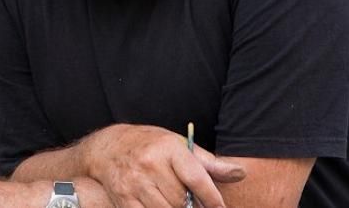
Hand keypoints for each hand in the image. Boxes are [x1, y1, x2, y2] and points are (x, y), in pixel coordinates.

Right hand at [79, 124, 245, 207]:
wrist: (108, 147)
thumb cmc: (150, 146)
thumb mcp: (178, 145)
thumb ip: (209, 163)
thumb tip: (240, 173)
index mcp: (168, 148)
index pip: (196, 177)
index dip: (212, 198)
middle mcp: (149, 164)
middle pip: (182, 200)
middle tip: (197, 206)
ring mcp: (134, 182)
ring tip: (179, 205)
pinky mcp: (123, 198)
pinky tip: (161, 206)